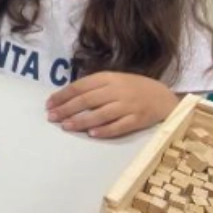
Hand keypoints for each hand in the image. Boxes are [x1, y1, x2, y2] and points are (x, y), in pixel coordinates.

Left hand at [46, 72, 179, 138]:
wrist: (164, 97)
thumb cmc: (132, 88)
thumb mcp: (113, 80)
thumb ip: (94, 87)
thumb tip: (67, 98)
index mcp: (108, 78)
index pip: (80, 87)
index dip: (62, 96)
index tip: (49, 104)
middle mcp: (117, 90)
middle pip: (86, 100)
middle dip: (66, 109)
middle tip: (52, 117)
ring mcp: (128, 105)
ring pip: (100, 114)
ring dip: (81, 120)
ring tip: (66, 126)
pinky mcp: (138, 119)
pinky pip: (119, 126)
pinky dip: (105, 130)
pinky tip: (92, 134)